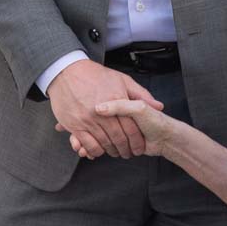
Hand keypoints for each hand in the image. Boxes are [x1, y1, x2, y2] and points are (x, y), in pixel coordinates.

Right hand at [49, 59, 163, 159]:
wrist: (68, 72)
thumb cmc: (95, 75)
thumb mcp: (122, 80)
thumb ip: (141, 94)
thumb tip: (159, 106)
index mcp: (117, 100)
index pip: (131, 128)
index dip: (137, 141)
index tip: (139, 147)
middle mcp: (103, 112)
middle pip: (119, 138)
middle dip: (126, 149)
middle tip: (128, 153)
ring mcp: (88, 119)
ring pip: (105, 143)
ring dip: (112, 151)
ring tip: (116, 153)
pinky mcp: (75, 125)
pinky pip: (88, 144)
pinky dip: (95, 151)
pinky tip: (99, 151)